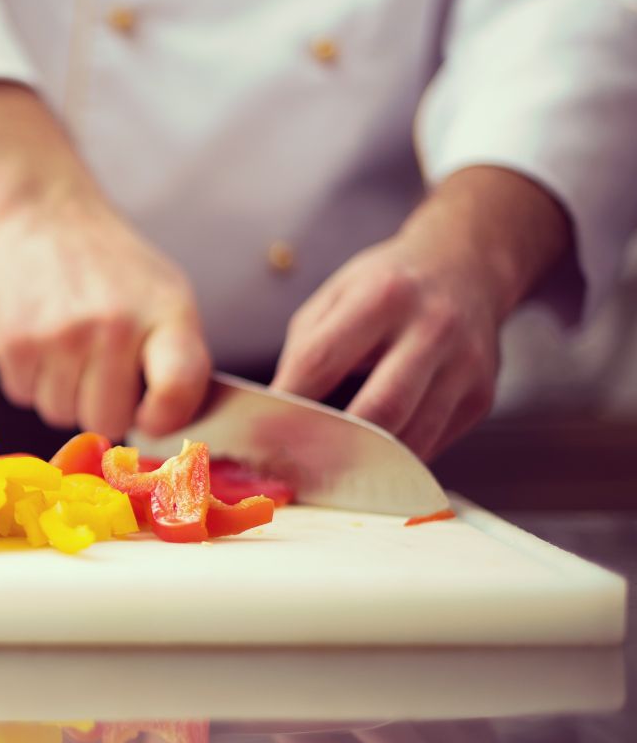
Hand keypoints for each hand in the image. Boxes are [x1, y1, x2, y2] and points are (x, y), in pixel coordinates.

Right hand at [0, 82, 209, 438]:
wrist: (44, 214)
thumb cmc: (112, 266)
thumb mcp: (167, 297)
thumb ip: (178, 361)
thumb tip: (166, 430)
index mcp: (164, 313)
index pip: (176, 391)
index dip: (164, 419)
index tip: (151, 414)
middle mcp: (112, 326)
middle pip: (108, 421)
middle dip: (104, 404)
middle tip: (101, 366)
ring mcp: (58, 336)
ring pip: (61, 415)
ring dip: (64, 393)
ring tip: (69, 347)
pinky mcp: (11, 341)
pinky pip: (24, 397)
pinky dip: (32, 378)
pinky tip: (41, 340)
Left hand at [272, 167, 570, 458]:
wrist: (466, 267)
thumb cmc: (387, 285)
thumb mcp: (337, 295)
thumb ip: (307, 348)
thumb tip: (280, 411)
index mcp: (384, 295)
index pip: (323, 361)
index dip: (287, 403)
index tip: (261, 432)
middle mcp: (432, 329)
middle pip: (377, 410)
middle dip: (330, 446)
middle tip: (295, 466)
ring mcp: (465, 366)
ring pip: (409, 438)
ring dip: (363, 465)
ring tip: (326, 475)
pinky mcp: (481, 396)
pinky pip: (431, 444)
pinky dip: (394, 461)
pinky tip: (368, 462)